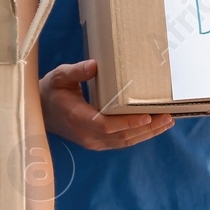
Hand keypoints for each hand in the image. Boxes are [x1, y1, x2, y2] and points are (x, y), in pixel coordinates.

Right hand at [40, 60, 172, 149]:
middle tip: (168, 116)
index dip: (127, 122)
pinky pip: (121, 141)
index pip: (106, 125)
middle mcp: (87, 135)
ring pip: (124, 141)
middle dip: (147, 128)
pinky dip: (138, 135)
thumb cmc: (51, 91)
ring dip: (147, 133)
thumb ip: (76, 72)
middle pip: (121, 136)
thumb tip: (94, 65)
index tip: (147, 116)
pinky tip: (152, 127)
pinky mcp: (98, 143)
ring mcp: (93, 142)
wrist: (40, 111)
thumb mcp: (59, 76)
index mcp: (77, 118)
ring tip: (167, 121)